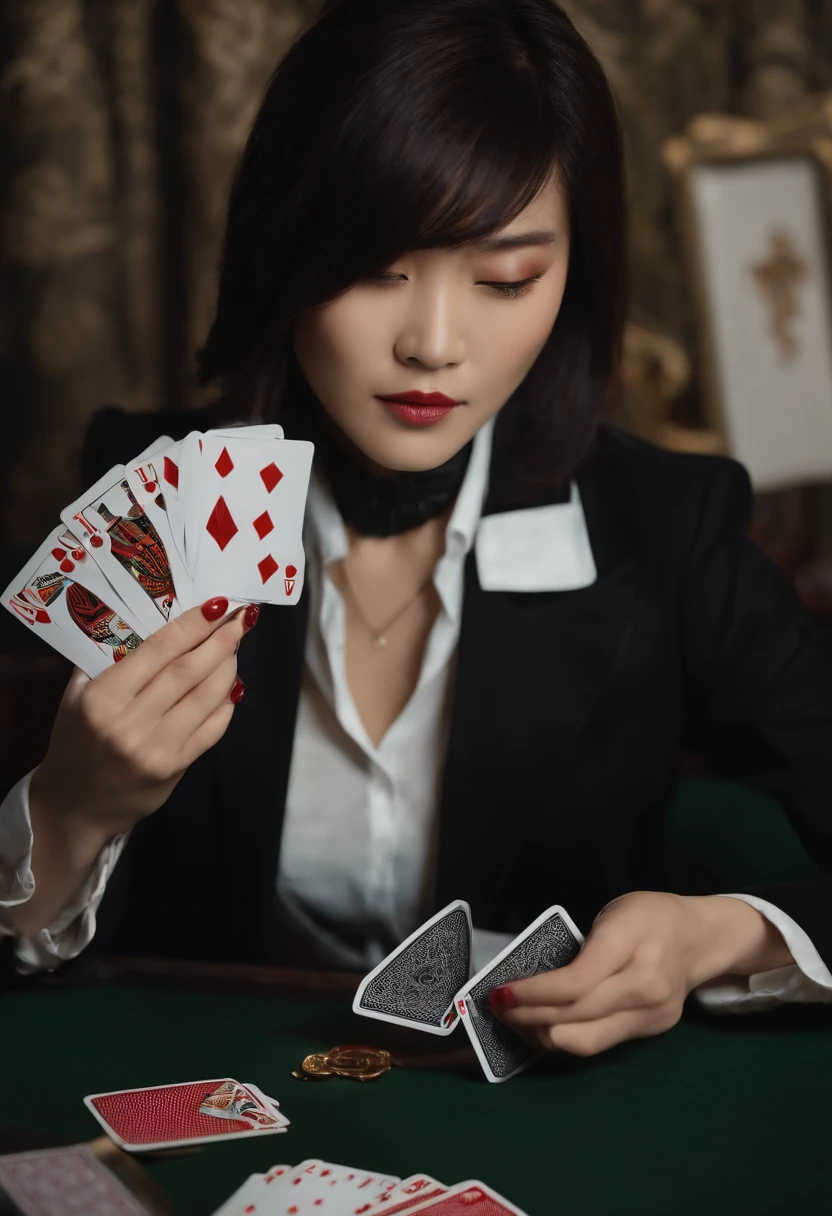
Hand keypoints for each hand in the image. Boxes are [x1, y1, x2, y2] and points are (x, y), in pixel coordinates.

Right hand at [30, 597, 258, 849]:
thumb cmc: (76, 741)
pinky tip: (232, 685)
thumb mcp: (76, 697)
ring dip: (229, 667)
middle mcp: (130, 723)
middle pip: (188, 671)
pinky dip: (227, 703)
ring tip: (235, 646)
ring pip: (207, 697)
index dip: (192, 624)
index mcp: (103, 697)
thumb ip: (108, 659)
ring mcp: (156, 748)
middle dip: (221, 640)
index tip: (219, 604)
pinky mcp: (176, 768)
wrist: (75, 806)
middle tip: (242, 618)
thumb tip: (151, 617)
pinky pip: (213, 728)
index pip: (157, 650)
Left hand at [488, 891, 718, 1057]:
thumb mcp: (612, 913)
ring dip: (542, 1035)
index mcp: (632, 946)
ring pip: (586, 1043)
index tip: (501, 993)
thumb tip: (530, 979)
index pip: (576, 984)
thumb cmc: (648, 916)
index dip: (533, 994)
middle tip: (497, 1008)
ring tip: (515, 1020)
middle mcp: (647, 988)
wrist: (700, 937)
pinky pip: (599, 1045)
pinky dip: (565, 1037)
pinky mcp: (651, 1033)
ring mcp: (652, 1017)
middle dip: (528, 1017)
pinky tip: (544, 1026)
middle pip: (576, 1018)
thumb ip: (579, 947)